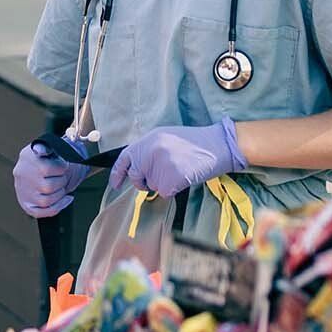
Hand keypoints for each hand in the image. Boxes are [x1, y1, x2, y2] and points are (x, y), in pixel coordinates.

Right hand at [13, 142, 89, 218]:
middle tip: (63, 177)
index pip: (47, 169)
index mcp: (27, 157)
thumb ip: (50, 145)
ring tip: (62, 186)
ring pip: (47, 199)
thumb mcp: (46, 146)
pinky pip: (43, 211)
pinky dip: (58, 207)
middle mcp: (22, 175)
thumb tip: (51, 144)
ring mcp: (23, 191)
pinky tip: (67, 199)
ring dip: (60, 193)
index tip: (64, 166)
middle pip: (48, 186)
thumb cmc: (43, 157)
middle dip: (61, 182)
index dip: (61, 169)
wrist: (30, 168)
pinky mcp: (26, 204)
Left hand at [109, 121, 245, 197]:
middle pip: (136, 177)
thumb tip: (135, 166)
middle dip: (143, 182)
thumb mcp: (164, 138)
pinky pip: (164, 193)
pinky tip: (183, 176)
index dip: (117, 174)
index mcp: (147, 140)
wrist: (216, 145)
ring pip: (151, 186)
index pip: (124, 159)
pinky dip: (173, 189)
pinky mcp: (170, 180)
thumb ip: (147, 150)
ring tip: (178, 168)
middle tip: (160, 175)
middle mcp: (149, 153)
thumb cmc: (192, 142)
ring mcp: (159, 167)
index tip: (115, 184)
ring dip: (162, 183)